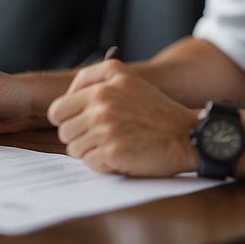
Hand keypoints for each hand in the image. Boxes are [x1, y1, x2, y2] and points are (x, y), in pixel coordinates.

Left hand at [46, 59, 198, 176]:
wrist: (187, 136)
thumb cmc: (157, 111)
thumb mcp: (128, 79)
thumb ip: (96, 78)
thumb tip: (67, 95)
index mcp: (103, 86)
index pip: (57, 109)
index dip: (67, 120)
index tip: (81, 124)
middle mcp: (102, 104)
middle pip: (64, 131)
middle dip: (79, 138)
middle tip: (101, 138)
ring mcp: (106, 128)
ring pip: (74, 149)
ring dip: (91, 152)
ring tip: (114, 146)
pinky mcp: (113, 151)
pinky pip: (90, 163)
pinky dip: (102, 164)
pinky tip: (121, 156)